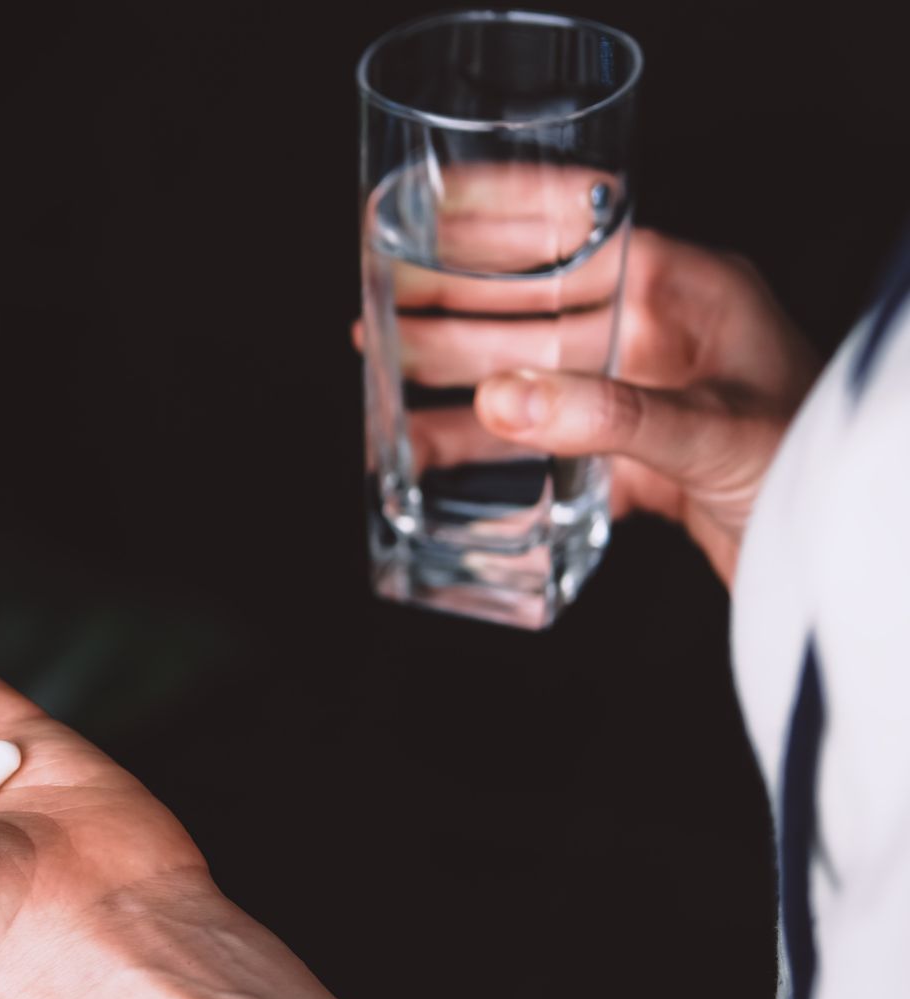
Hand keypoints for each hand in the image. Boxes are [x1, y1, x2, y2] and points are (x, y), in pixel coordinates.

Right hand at [360, 167, 819, 584]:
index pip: (582, 224)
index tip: (430, 205)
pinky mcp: (633, 462)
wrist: (847, 564)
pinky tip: (432, 450)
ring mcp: (643, 398)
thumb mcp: (714, 429)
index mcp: (689, 290)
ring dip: (456, 374)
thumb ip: (607, 415)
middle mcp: (660, 335)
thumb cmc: (813, 468)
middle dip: (454, 302)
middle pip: (536, 304)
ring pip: (529, 376)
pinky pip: (543, 447)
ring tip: (384, 370)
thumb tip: (500, 396)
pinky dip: (487, 451)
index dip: (502, 210)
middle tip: (380, 302)